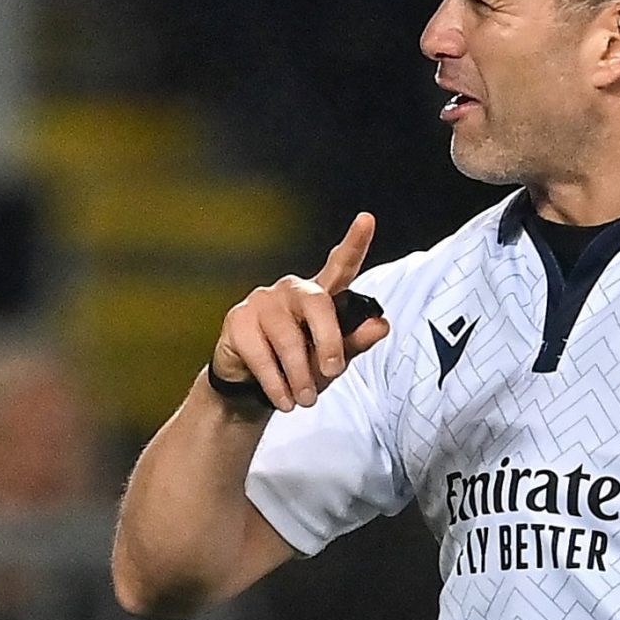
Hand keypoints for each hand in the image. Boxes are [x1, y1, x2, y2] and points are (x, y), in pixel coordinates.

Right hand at [214, 213, 389, 410]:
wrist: (251, 389)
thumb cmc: (298, 368)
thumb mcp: (332, 360)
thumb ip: (355, 341)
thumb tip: (381, 325)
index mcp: (319, 295)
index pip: (340, 266)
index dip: (354, 243)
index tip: (367, 219)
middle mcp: (291, 291)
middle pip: (318, 304)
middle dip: (329, 342)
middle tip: (332, 373)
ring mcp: (262, 302)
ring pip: (288, 339)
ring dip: (300, 376)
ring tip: (305, 400)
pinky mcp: (238, 321)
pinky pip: (262, 355)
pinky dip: (276, 383)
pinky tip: (284, 399)